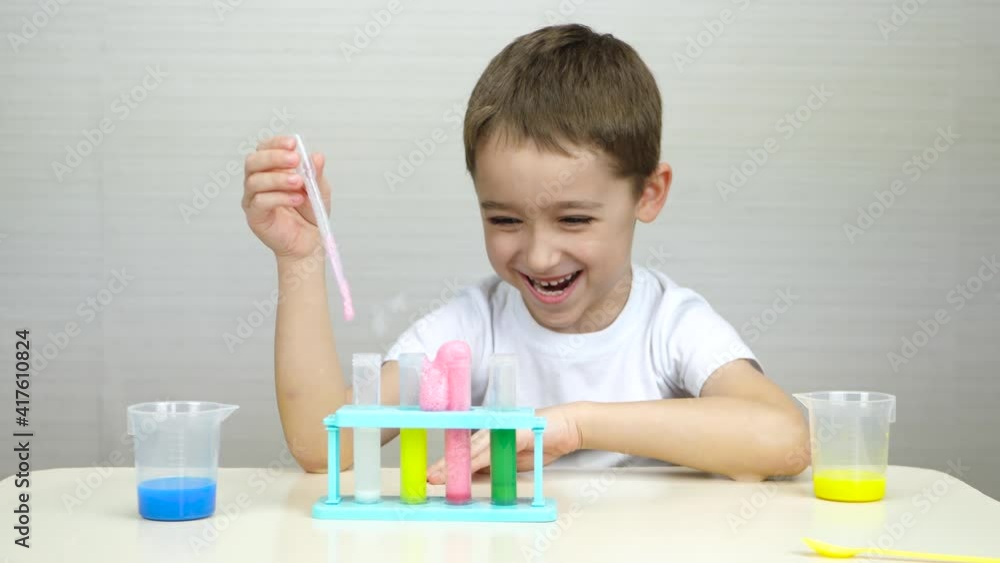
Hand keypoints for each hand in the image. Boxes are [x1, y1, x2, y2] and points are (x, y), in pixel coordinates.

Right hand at [242, 135, 331, 260]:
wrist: (310, 242)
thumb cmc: (310, 213)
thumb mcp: (319, 190)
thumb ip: (316, 174)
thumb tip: (316, 156)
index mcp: (270, 170)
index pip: (264, 149)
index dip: (276, 143)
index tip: (293, 143)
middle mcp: (257, 182)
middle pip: (253, 161)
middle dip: (274, 157)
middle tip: (295, 160)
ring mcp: (253, 199)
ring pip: (255, 181)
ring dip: (278, 178)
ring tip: (299, 183)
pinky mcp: (255, 216)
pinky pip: (260, 201)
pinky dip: (280, 197)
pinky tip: (297, 199)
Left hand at [426, 403, 583, 483]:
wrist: (568, 427)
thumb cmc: (542, 441)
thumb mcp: (513, 459)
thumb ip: (494, 464)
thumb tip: (474, 477)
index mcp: (491, 434)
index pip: (465, 450)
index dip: (448, 462)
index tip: (432, 476)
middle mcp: (493, 429)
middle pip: (465, 449)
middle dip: (445, 464)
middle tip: (428, 478)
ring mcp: (503, 429)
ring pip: (475, 448)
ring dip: (457, 464)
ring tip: (440, 476)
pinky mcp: (516, 432)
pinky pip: (495, 448)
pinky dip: (481, 459)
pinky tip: (469, 468)